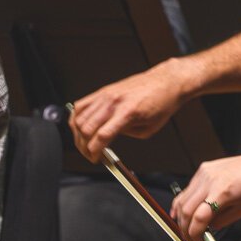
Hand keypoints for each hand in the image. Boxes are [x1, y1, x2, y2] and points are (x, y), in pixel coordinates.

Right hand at [70, 63, 189, 158]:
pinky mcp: (103, 91)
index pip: (102, 135)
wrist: (165, 82)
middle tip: (89, 154)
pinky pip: (80, 105)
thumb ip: (127, 134)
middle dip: (84, 146)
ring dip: (78, 134)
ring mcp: (106, 95)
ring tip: (84, 143)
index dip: (94, 151)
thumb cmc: (161, 102)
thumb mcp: (149, 128)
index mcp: (127, 112)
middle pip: (85, 128)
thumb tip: (110, 139)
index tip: (95, 158)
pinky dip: (75, 118)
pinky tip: (79, 126)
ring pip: (78, 117)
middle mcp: (113, 102)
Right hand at [171, 146, 240, 239]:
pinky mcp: (203, 169)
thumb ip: (222, 221)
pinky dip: (184, 202)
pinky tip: (182, 211)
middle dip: (185, 227)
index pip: (199, 217)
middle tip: (189, 238)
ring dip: (181, 216)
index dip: (194, 233)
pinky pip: (188, 189)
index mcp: (223, 191)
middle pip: (186, 209)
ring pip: (182, 198)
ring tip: (185, 227)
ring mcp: (205, 173)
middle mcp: (210, 180)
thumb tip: (207, 228)